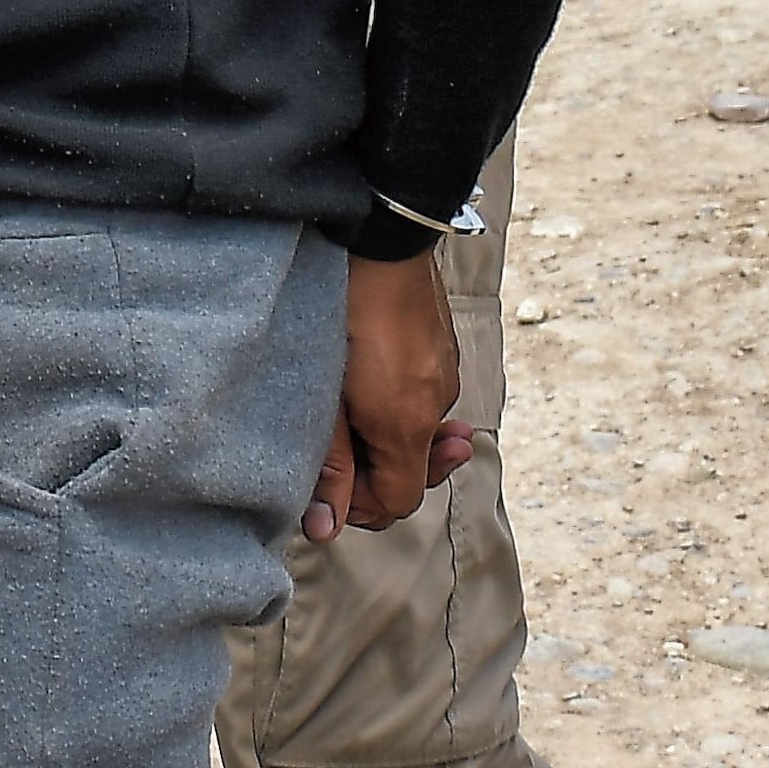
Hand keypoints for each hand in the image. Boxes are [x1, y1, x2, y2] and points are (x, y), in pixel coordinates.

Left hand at [306, 249, 480, 540]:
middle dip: (373, 479)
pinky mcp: (443, 351)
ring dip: (386, 443)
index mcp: (405, 424)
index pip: (398, 501)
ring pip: (419, 436)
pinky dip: (402, 411)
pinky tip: (370, 390)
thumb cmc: (340, 312)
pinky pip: (427, 401)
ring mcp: (444, 375)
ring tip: (351, 426)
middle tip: (337, 465)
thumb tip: (324, 526)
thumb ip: (330, 463)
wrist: (380, 241)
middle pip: (414, 473)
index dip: (359, 509)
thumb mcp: (325, 397)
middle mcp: (436, 405)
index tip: (326, 492)